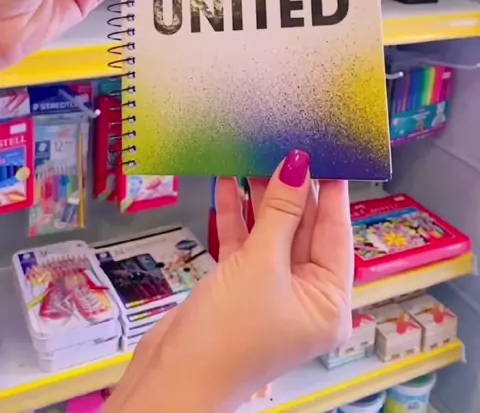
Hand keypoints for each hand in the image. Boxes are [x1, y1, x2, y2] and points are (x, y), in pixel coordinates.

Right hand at [107, 151, 352, 412]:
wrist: (172, 378)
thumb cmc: (229, 332)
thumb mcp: (262, 264)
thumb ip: (281, 211)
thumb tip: (299, 164)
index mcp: (329, 302)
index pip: (336, 232)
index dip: (331, 190)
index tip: (328, 150)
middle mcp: (305, 297)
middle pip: (303, 229)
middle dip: (291, 188)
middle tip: (284, 142)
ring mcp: (270, 292)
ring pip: (272, 232)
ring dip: (261, 196)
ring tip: (254, 152)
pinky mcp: (239, 288)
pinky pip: (246, 243)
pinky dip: (237, 215)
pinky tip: (228, 181)